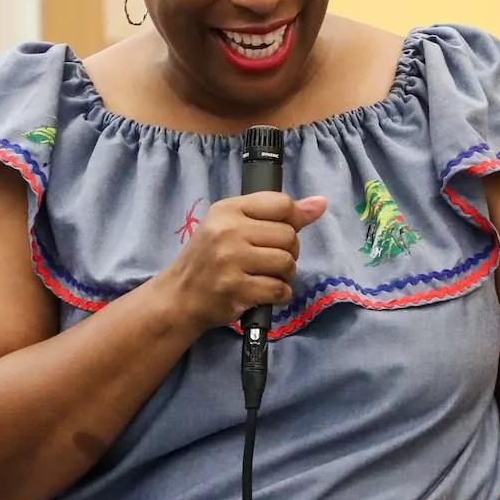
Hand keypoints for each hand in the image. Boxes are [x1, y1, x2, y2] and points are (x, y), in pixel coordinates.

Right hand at [155, 192, 327, 330]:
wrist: (179, 296)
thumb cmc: (208, 258)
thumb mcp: (231, 226)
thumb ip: (273, 213)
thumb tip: (320, 204)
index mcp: (228, 210)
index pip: (281, 203)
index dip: (292, 220)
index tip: (282, 234)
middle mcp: (228, 231)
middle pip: (288, 235)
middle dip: (288, 251)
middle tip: (270, 261)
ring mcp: (231, 261)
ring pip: (286, 262)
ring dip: (285, 274)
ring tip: (268, 277)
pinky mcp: (237, 290)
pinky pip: (279, 289)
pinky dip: (280, 294)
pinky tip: (266, 293)